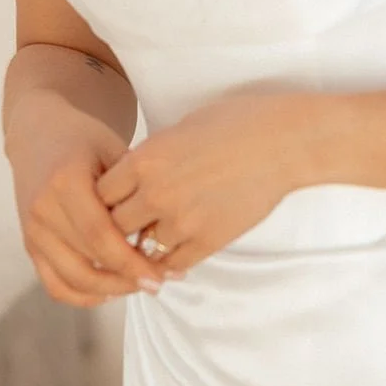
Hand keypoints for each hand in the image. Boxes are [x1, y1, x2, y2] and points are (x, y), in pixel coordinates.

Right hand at [7, 91, 164, 307]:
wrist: (41, 133)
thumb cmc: (84, 137)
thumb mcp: (112, 146)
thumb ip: (132, 184)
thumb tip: (162, 227)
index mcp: (65, 182)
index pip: (100, 235)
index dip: (130, 261)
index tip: (159, 275)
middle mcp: (43, 210)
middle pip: (87, 261)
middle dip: (126, 279)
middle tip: (159, 282)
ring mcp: (32, 231)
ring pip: (70, 279)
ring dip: (107, 290)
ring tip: (139, 286)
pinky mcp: (29, 244)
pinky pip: (53, 283)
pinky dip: (81, 294)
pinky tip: (109, 291)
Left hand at [96, 94, 299, 272]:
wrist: (284, 141)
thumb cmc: (239, 121)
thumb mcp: (185, 126)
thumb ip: (153, 154)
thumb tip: (135, 173)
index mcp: (147, 158)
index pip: (100, 193)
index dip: (106, 197)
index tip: (115, 197)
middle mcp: (156, 192)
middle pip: (114, 225)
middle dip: (121, 223)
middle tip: (129, 222)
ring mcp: (181, 221)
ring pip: (141, 248)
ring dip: (146, 243)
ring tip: (156, 234)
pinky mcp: (206, 241)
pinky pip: (172, 264)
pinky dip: (168, 262)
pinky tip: (173, 254)